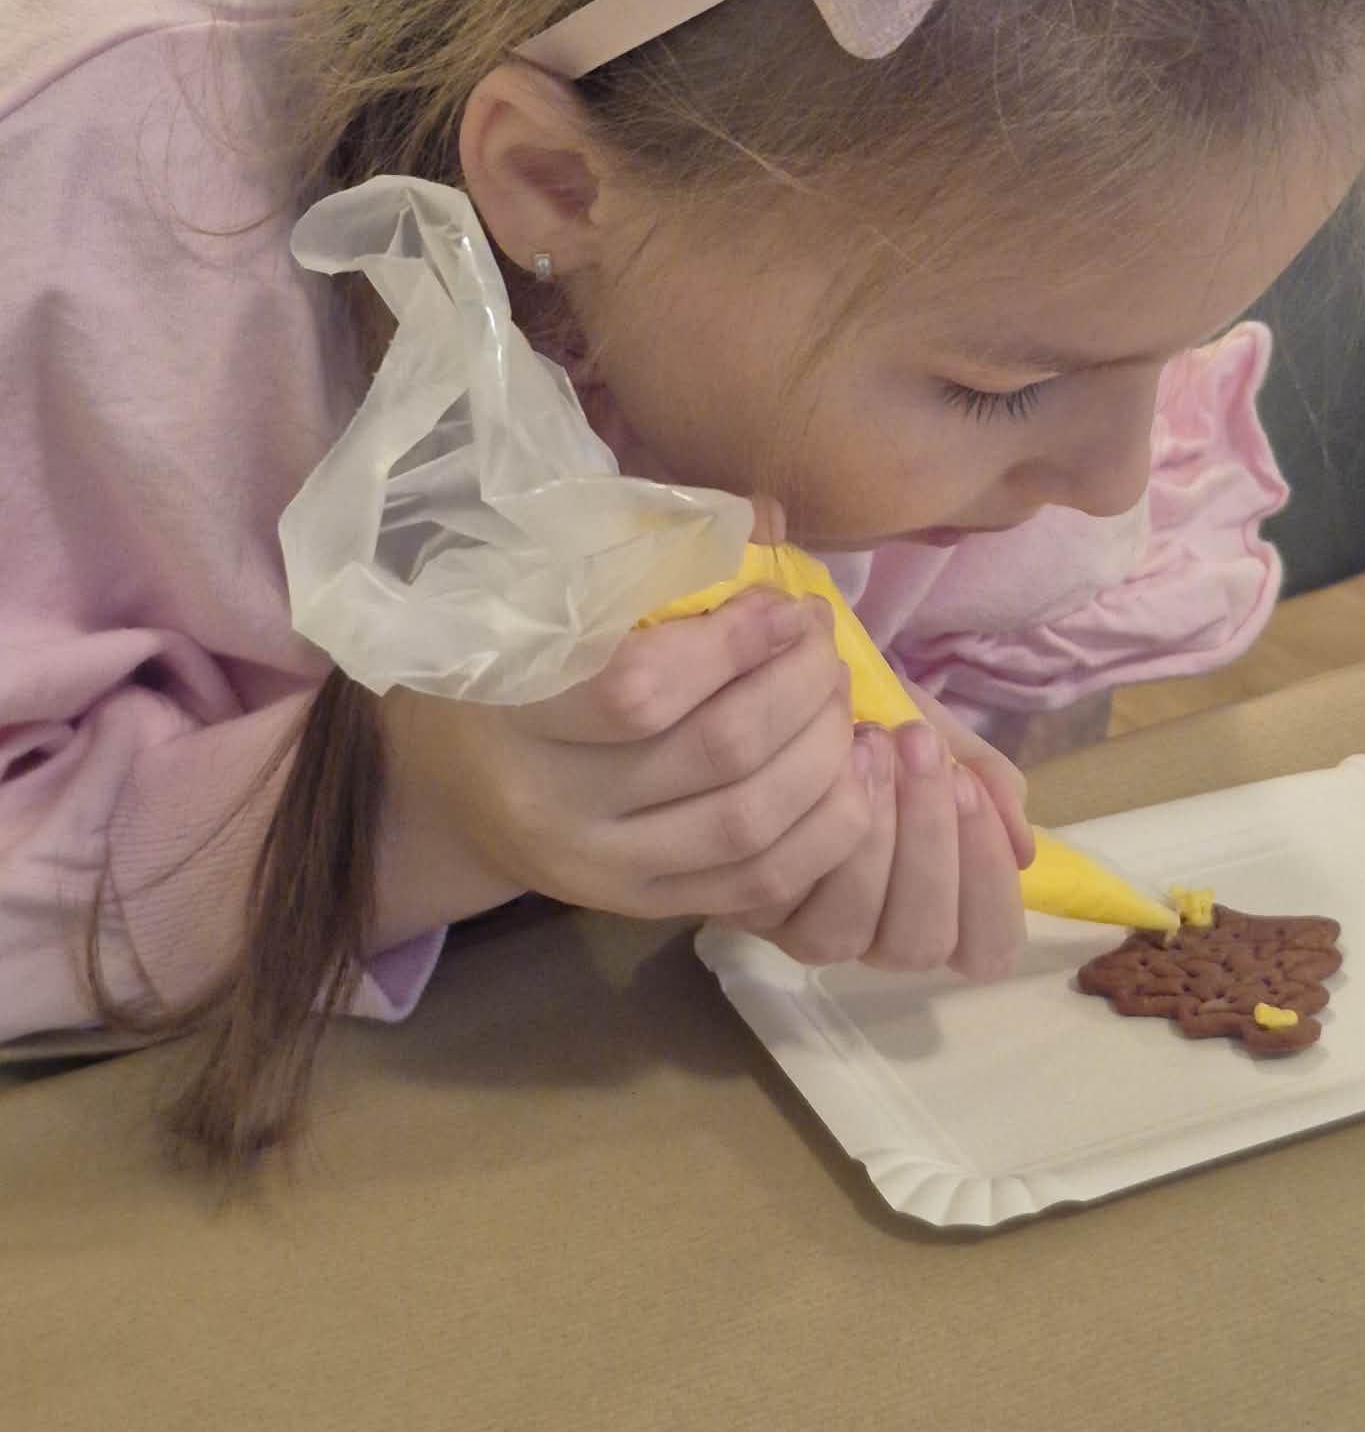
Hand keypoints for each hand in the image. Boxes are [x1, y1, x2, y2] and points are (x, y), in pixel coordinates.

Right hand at [374, 561, 877, 939]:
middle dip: (800, 687)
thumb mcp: (544, 597)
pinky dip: (825, 828)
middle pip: (718, 753)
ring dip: (823, 752)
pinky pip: (759, 884)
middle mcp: (553, 807)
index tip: (782, 606)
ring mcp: (600, 872)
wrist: (447, 788)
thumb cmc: (509, 664)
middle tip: (824, 642)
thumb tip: (768, 523)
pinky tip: (850, 772)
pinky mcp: (642, 909)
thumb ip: (650, 555)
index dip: (736, 643)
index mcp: (517, 713)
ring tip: (842, 699)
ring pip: (750, 823)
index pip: (642, 687)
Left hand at [721, 693, 1031, 984]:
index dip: (988, 882)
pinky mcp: (749, 907)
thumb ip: (992, 785)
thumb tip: (1023, 849)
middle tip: (921, 745)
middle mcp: (875, 935)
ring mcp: (808, 930)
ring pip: (849, 932)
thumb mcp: (950, 743)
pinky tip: (827, 760)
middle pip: (919, 944)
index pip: (986, 949)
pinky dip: (811, 828)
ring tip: (873, 742)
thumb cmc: (883, 724)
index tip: (970, 785)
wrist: (795, 686)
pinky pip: (786, 895)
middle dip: (928, 842)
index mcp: (938, 908)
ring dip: (871, 836)